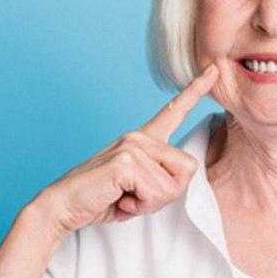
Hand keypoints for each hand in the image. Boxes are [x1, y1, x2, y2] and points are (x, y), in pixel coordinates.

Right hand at [38, 65, 217, 235]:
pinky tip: (119, 200)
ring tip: (125, 198)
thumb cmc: (101, 198)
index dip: (196, 91)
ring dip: (151, 203)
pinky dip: (140, 206)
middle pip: (188, 169)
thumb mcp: (140, 188)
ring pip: (173, 186)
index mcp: (143, 139)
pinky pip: (156, 192)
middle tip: (137, 198)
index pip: (174, 111)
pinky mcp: (126, 161)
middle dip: (168, 194)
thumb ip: (162, 178)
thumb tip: (181, 176)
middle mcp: (139, 137)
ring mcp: (133, 145)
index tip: (214, 70)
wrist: (63, 207)